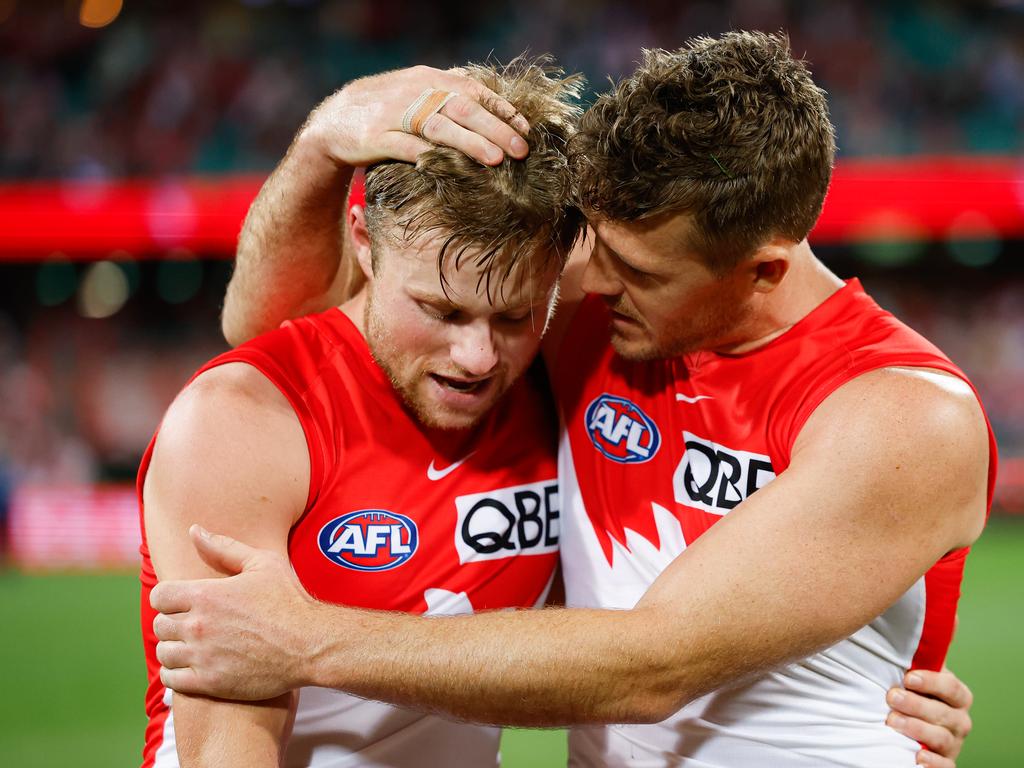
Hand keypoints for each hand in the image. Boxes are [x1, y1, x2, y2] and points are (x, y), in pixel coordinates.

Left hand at [151, 525, 323, 699]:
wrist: (310, 645)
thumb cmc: (289, 601)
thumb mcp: (263, 564)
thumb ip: (224, 547)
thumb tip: (194, 530)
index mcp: (206, 595)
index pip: (160, 596)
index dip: (169, 598)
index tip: (184, 602)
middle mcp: (199, 625)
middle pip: (160, 624)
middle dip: (173, 622)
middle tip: (193, 624)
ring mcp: (203, 656)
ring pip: (164, 652)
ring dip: (175, 647)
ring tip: (193, 645)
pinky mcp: (209, 682)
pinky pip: (172, 679)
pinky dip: (176, 673)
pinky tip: (193, 666)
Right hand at [301, 65, 530, 168]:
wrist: (334, 120)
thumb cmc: (386, 110)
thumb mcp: (417, 93)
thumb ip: (449, 95)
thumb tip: (492, 105)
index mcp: (429, 79)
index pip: (473, 90)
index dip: (502, 109)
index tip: (526, 129)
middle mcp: (414, 92)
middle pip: (461, 108)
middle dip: (495, 128)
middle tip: (521, 150)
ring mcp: (394, 115)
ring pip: (438, 127)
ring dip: (470, 143)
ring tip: (496, 161)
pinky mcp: (377, 138)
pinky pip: (407, 148)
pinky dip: (430, 158)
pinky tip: (451, 169)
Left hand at [886, 667, 972, 766]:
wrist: (911, 722)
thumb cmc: (911, 693)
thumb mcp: (914, 677)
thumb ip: (914, 662)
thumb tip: (900, 634)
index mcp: (956, 696)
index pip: (952, 688)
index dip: (932, 682)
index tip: (908, 678)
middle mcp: (959, 720)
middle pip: (945, 713)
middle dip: (916, 705)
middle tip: (892, 697)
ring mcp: (954, 742)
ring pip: (942, 738)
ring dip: (917, 729)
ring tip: (892, 720)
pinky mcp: (946, 762)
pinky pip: (946, 767)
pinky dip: (933, 762)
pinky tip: (918, 755)